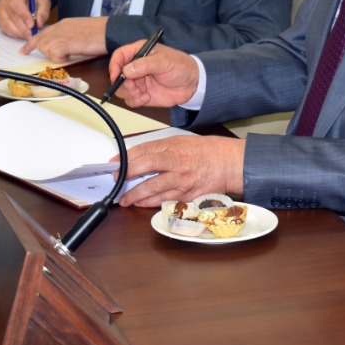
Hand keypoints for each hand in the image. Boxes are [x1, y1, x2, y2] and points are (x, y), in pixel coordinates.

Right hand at [0, 0, 51, 39]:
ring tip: (27, 37)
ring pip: (5, 22)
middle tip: (31, 35)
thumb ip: (43, 12)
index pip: (16, 3)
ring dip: (17, 32)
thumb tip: (39, 25)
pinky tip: (21, 35)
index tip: (32, 25)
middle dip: (22, 27)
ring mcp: (0, 6)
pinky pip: (3, 26)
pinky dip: (12, 33)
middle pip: (11, 14)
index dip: (23, 16)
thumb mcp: (44, 1)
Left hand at [22, 16, 105, 61]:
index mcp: (64, 24)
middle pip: (39, 40)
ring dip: (54, 55)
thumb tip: (63, 47)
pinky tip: (71, 55)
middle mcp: (60, 27)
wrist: (109, 31)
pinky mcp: (64, 43)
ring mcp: (61, 34)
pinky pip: (54, 55)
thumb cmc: (100, 32)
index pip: (43, 32)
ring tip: (67, 53)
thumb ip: (68, 36)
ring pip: (45, 48)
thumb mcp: (80, 31)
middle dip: (34, 48)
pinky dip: (61, 59)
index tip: (25, 49)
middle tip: (25, 53)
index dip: (33, 42)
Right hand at [108, 41, 197, 107]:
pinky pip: (130, 100)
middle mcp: (136, 67)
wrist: (193, 83)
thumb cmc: (181, 66)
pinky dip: (135, 101)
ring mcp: (138, 81)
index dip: (114, 66)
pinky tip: (147, 97)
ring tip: (142, 93)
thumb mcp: (164, 61)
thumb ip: (145, 65)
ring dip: (129, 93)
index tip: (116, 76)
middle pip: (117, 75)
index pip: (119, 56)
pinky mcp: (142, 94)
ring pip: (122, 89)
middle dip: (122, 83)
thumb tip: (126, 70)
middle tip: (134, 86)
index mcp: (139, 52)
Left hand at [116, 134, 244, 206]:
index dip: (126, 158)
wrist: (229, 164)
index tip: (115, 164)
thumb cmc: (207, 151)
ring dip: (136, 195)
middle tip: (117, 181)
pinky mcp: (188, 195)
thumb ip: (160, 149)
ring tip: (125, 199)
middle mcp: (178, 163)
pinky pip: (165, 201)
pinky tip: (142, 203)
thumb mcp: (181, 141)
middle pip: (146, 168)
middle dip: (127, 175)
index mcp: (175, 147)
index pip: (144, 151)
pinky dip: (151, 203)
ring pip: (153, 189)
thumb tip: (137, 156)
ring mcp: (183, 181)